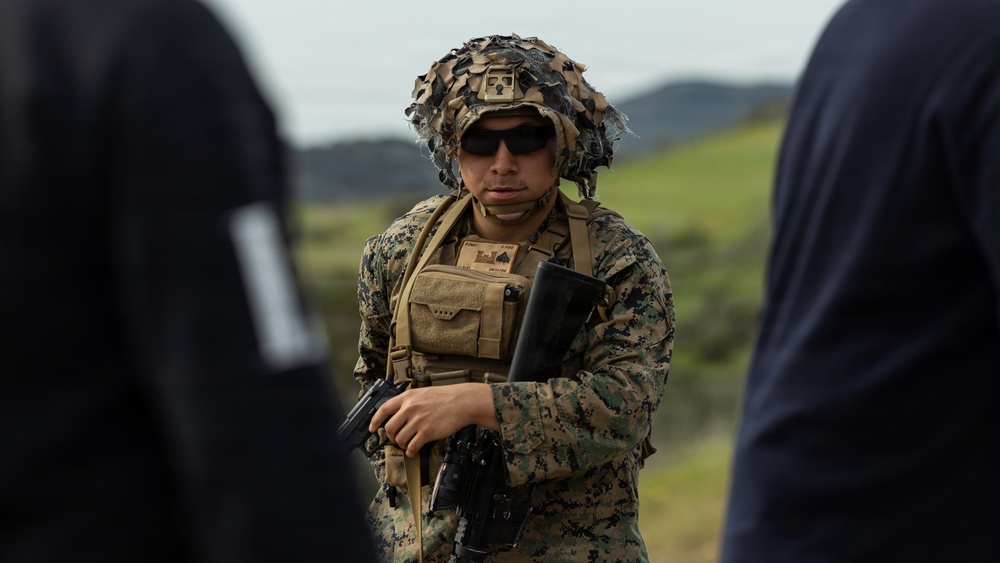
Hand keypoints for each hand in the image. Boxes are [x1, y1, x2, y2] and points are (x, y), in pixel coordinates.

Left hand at [368, 383, 498, 457]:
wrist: (462, 402)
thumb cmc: (446, 397)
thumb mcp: (423, 393)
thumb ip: (409, 402)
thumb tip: (398, 414)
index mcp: (407, 397)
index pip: (384, 409)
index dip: (375, 420)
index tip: (372, 428)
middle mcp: (410, 408)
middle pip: (389, 428)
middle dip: (391, 437)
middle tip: (397, 439)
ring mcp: (418, 421)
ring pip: (400, 439)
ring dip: (403, 445)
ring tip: (409, 444)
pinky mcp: (427, 432)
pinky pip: (412, 447)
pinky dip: (411, 452)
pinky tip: (414, 451)